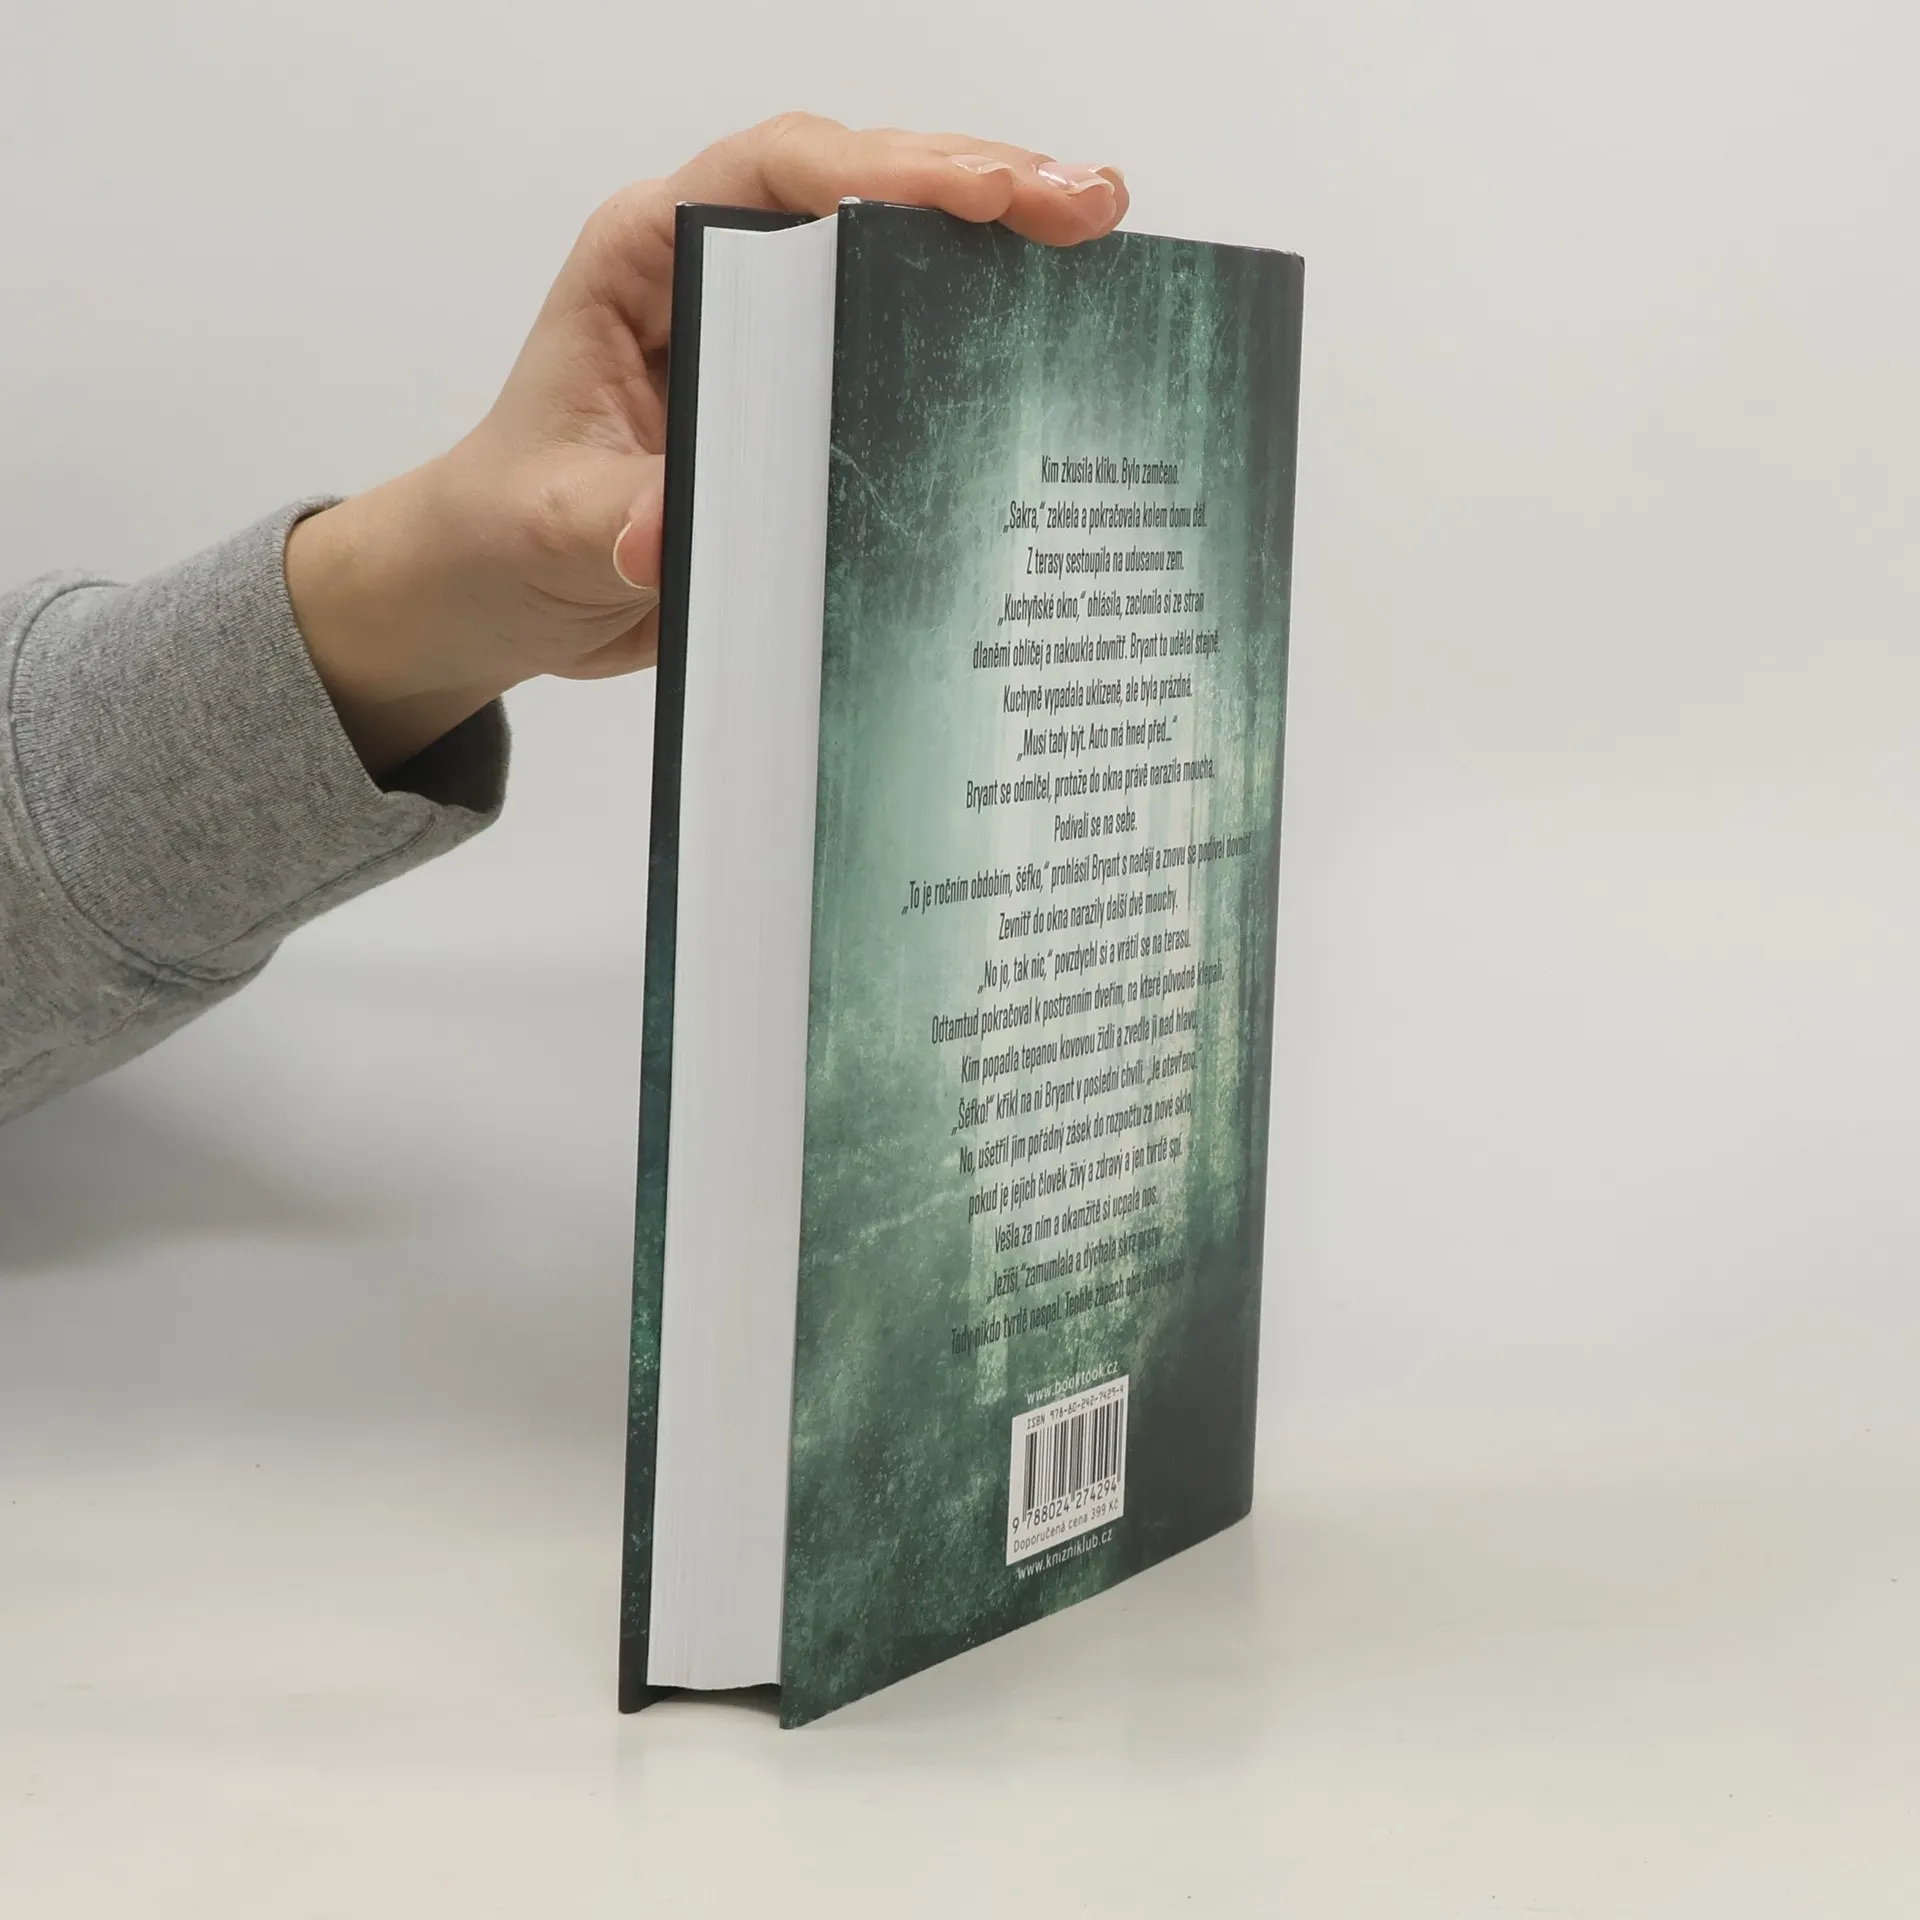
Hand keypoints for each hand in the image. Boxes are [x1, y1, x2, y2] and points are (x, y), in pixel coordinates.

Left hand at [286, 113, 1127, 775]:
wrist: (505, 590)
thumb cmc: (507, 528)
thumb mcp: (550, 524)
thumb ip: (614, 520)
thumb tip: (673, 533)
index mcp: (646, 259)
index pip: (773, 177)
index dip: (885, 173)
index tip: (983, 196)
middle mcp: (719, 274)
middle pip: (861, 192)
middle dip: (979, 186)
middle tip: (1088, 204)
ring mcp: (774, 335)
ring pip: (897, 257)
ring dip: (998, 250)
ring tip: (1101, 238)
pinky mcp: (808, 402)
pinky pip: (901, 350)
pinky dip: (978, 339)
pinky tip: (1055, 343)